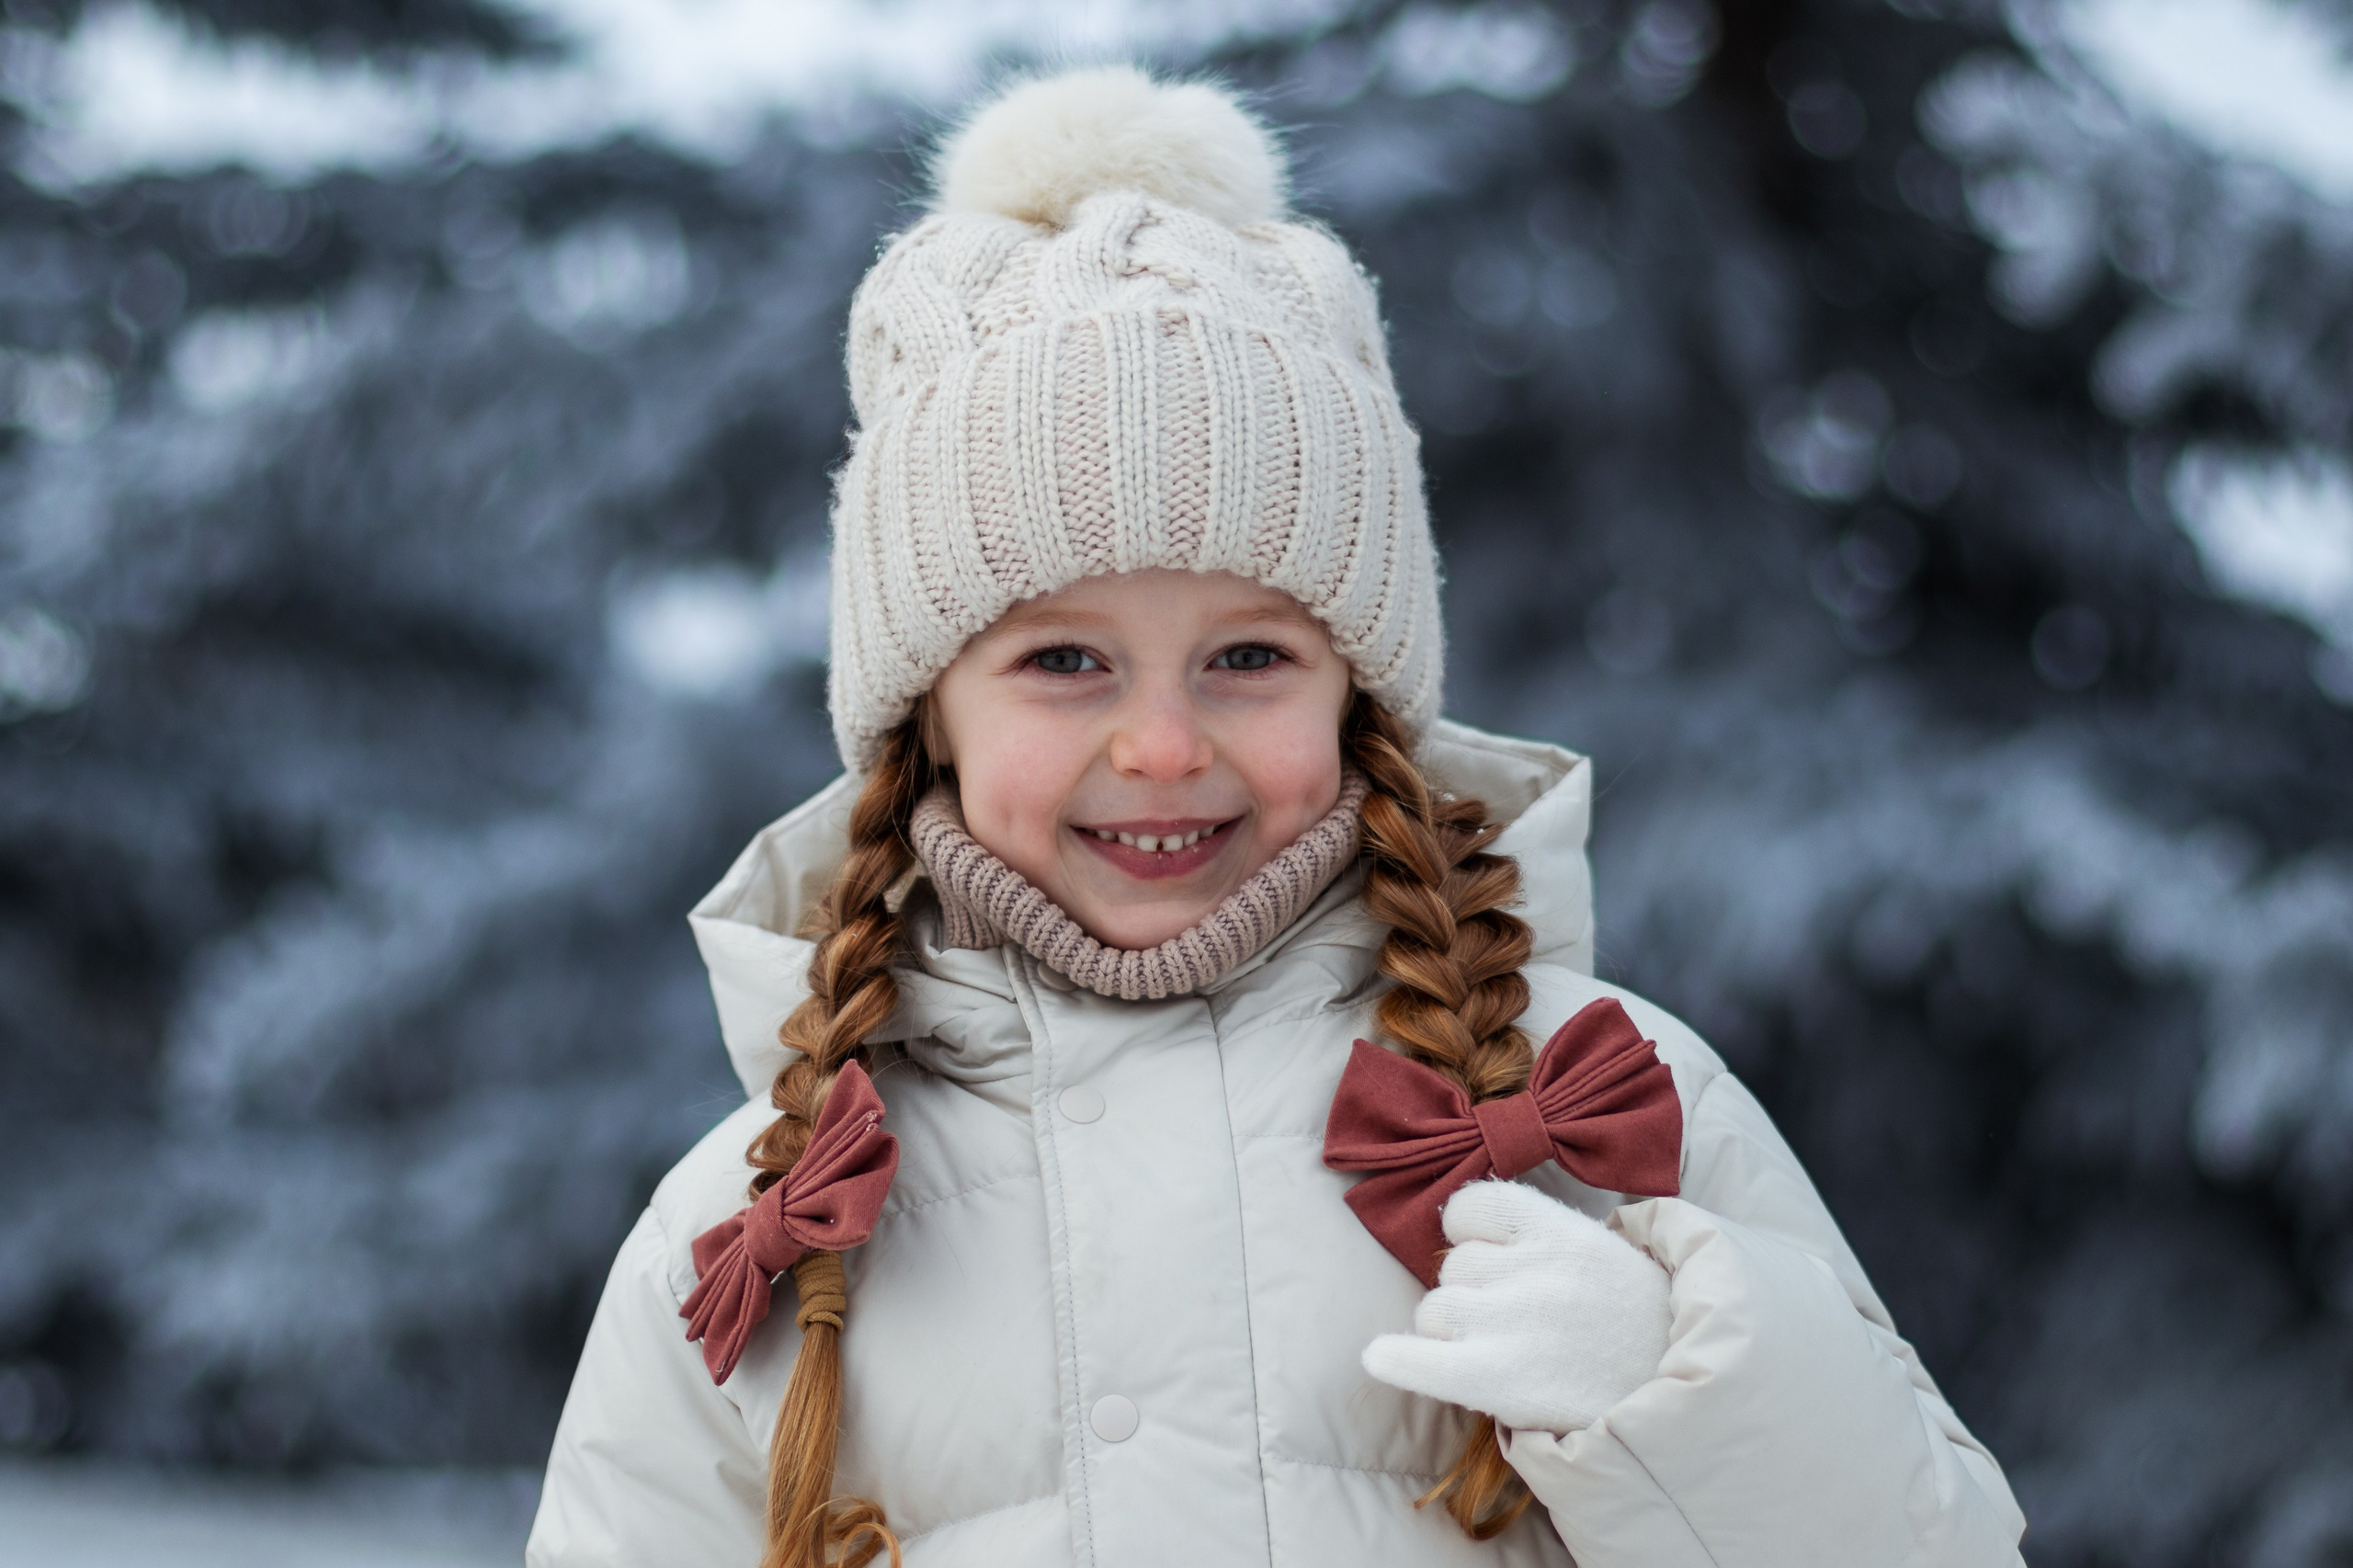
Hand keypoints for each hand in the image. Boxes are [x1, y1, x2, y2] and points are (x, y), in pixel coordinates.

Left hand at [1362, 1179, 1670, 1434]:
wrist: (1690, 1393)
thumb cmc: (1641, 1326)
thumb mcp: (1604, 1254)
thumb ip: (1542, 1238)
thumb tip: (1469, 1229)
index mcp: (1559, 1230)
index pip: (1471, 1206)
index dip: (1471, 1234)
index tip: (1488, 1255)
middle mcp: (1533, 1268)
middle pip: (1454, 1268)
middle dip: (1471, 1294)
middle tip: (1517, 1326)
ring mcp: (1515, 1321)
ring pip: (1436, 1312)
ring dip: (1453, 1334)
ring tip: (1502, 1355)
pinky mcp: (1503, 1377)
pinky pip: (1424, 1359)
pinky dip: (1398, 1360)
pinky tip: (1381, 1358)